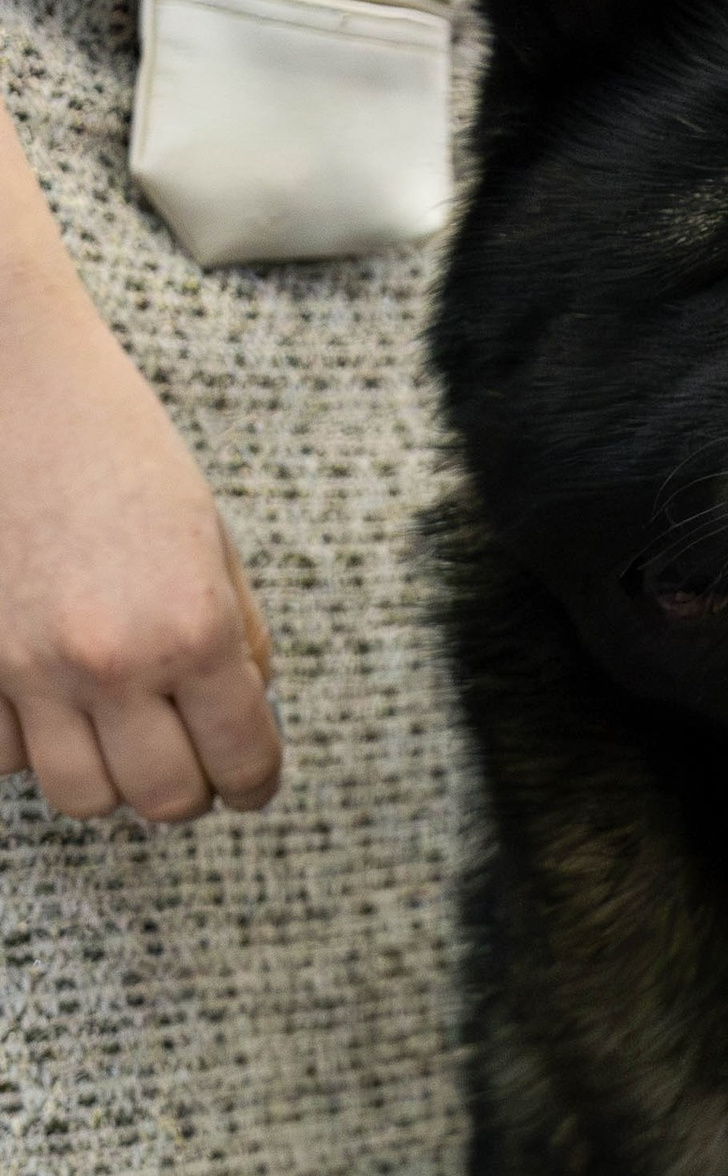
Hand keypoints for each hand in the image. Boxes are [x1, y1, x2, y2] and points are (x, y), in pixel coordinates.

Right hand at [0, 274, 280, 825]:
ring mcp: (28, 666)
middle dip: (187, 790)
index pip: (244, 762)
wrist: (8, 375)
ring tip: (116, 737)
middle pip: (164, 801)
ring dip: (109, 779)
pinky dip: (29, 747)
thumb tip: (249, 709)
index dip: (255, 783)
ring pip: (82, 797)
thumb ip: (237, 635)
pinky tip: (45, 706)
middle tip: (187, 759)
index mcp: (193, 628)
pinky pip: (3, 756)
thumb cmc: (113, 442)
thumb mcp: (209, 534)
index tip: (249, 783)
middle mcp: (111, 661)